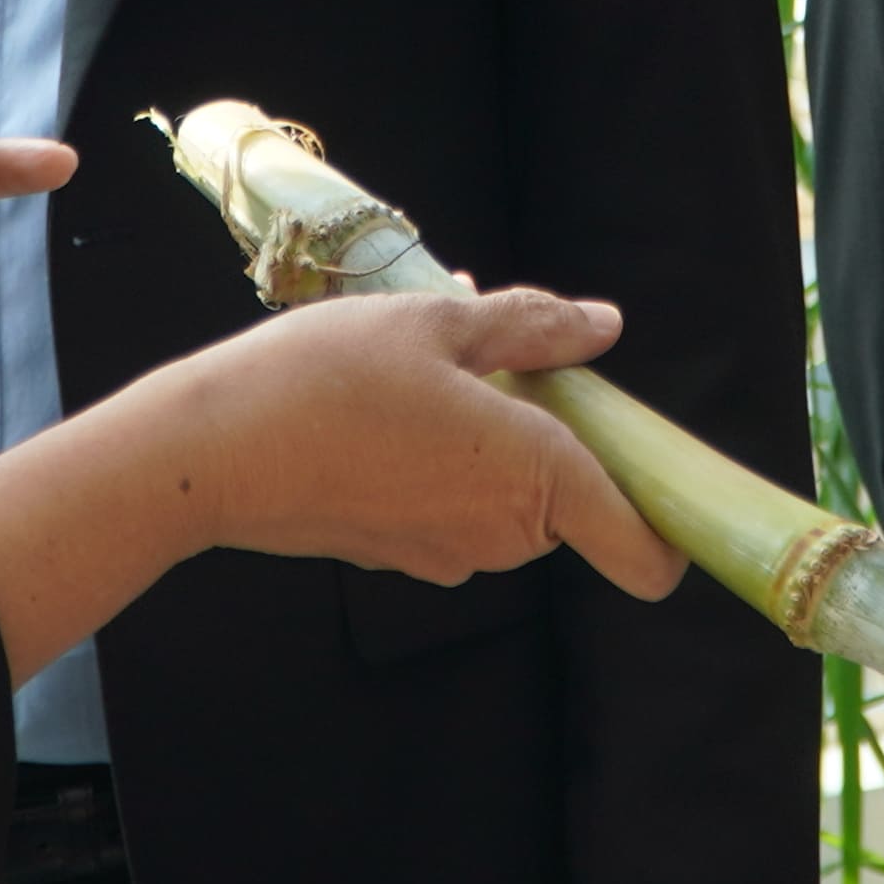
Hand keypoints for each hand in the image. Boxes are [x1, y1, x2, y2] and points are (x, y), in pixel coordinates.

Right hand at [167, 290, 679, 599]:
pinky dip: (444, 464)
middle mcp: (505, 536)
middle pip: (573, 498)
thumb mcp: (440, 324)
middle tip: (486, 364)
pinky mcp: (404, 559)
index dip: (669, 522)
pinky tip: (386, 410)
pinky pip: (457, 508)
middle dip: (550, 434)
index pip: (645, 552)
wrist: (213, 453)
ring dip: (491, 440)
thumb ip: (535, 327)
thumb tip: (605, 328)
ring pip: (511, 497)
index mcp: (538, 478)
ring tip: (422, 374)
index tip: (654, 470)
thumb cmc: (328, 377)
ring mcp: (452, 556)